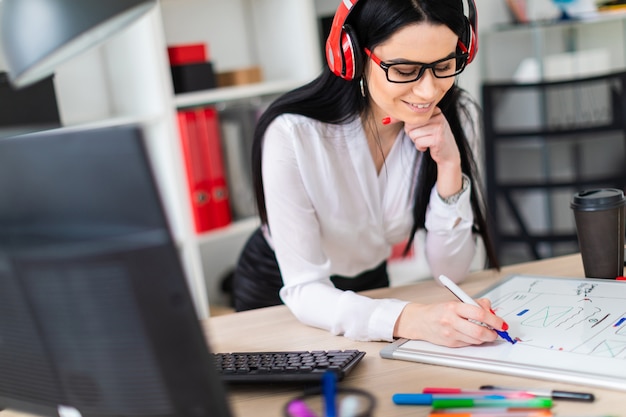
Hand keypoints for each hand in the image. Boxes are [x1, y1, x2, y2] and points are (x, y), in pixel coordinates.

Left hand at [385, 110, 462, 197]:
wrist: (448, 153)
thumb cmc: (433, 138)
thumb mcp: (422, 125)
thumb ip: (407, 120)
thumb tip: (386, 119)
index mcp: (434, 110)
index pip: (411, 113)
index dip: (401, 120)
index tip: (387, 121)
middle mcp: (438, 116)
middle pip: (410, 124)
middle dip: (411, 133)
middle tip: (422, 136)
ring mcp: (439, 127)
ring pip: (413, 134)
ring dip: (416, 141)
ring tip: (427, 141)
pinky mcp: (438, 138)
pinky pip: (418, 142)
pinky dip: (420, 147)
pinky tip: (428, 146)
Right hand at [393, 299, 507, 347]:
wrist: (420, 321)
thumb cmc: (438, 311)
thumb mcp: (455, 302)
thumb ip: (474, 304)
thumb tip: (491, 310)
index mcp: (453, 307)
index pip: (479, 313)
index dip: (494, 320)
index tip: (501, 323)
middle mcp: (451, 321)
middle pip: (479, 331)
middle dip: (492, 333)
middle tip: (497, 331)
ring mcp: (451, 334)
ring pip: (476, 340)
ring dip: (485, 337)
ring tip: (486, 332)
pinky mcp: (451, 344)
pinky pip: (469, 343)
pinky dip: (475, 340)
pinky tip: (472, 334)